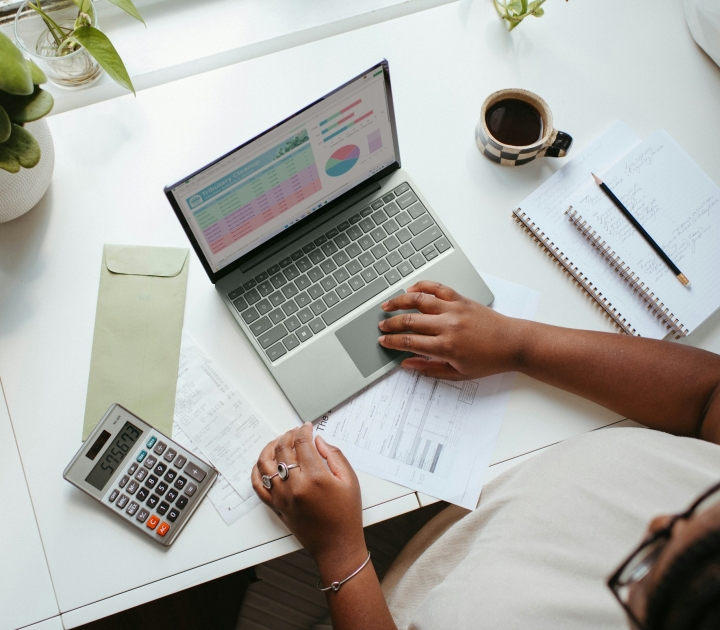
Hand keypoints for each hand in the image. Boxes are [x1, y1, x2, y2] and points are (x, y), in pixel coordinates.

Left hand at [251, 423, 365, 571]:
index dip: (304, 431)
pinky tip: (264, 463)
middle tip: (295, 432)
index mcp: (315, 478)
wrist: (337, 546)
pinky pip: (258, 485)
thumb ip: (334, 456)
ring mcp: (282, 497)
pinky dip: (257, 471)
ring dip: (270, 448)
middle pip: (283, 450)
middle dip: (288, 435)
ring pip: (265, 464)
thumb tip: (318, 441)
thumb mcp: (350, 481)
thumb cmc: (346, 516)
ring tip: (279, 443)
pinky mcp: (276, 506)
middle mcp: (294, 486)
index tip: (307, 427)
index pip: (302, 444)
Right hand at [377, 281, 526, 379]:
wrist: (513, 343)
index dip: (392, 341)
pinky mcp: (461, 299)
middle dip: (391, 323)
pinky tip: (411, 289)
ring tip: (387, 305)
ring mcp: (454, 309)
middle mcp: (448, 325)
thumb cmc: (489, 360)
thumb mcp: (458, 374)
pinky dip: (422, 286)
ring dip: (399, 301)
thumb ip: (430, 369)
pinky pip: (437, 288)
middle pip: (409, 320)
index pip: (409, 342)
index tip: (383, 341)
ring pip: (419, 300)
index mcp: (446, 346)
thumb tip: (407, 364)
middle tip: (381, 326)